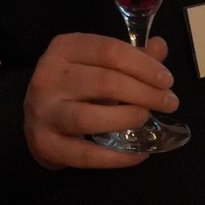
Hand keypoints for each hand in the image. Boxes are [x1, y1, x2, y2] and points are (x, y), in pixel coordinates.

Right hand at [23, 31, 178, 170]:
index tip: (167, 80)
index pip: (109, 51)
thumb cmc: (72, 87)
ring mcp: (44, 112)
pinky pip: (86, 154)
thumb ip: (129, 56)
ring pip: (89, 117)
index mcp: (63, 49)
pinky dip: (117, 157)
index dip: (143, 65)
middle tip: (169, 102)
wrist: (35, 120)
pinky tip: (140, 153)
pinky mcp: (46, 144)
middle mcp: (48, 77)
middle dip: (144, 93)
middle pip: (104, 82)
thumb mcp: (96, 63)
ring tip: (147, 119)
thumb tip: (160, 47)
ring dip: (127, 119)